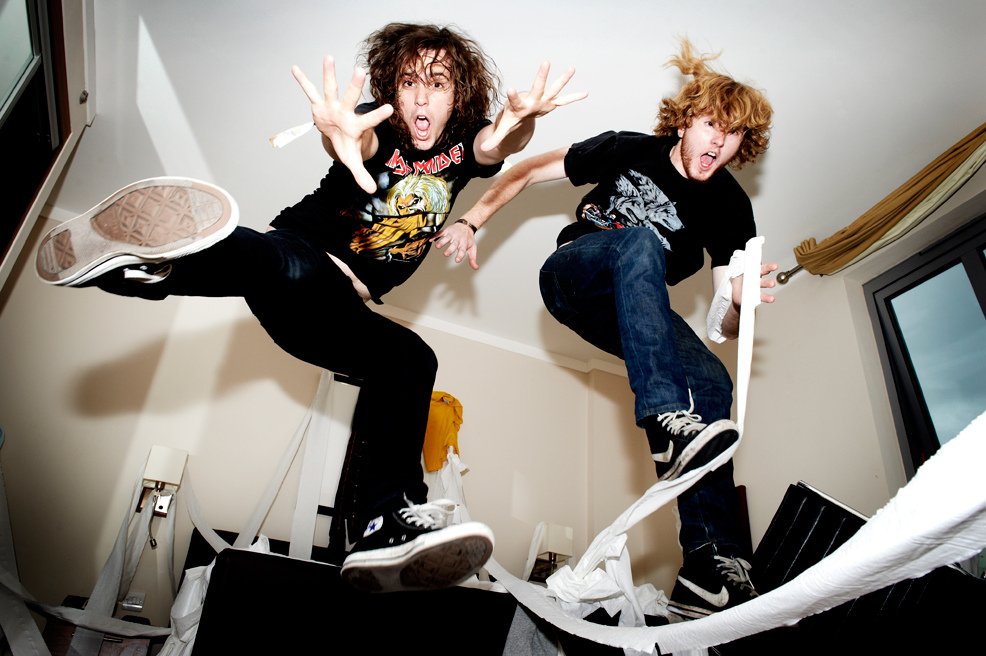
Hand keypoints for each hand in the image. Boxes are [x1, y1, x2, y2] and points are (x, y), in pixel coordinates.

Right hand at [292, 55, 393, 193]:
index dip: (378, 115)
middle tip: (360, 70)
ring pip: (331, 88)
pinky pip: (309, 92)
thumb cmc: (348, 145)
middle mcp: (346, 112)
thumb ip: (362, 175)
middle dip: (354, 86)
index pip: (369, 121)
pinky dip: (302, 81)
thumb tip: (373, 191)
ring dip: (328, 74)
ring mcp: (333, 106)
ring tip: (328, 56)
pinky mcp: (319, 105)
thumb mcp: (354, 161)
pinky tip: (294, 69)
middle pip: (351, 98)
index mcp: (357, 126)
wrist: (339, 135)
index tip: (390, 107)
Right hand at [431, 220, 478, 269]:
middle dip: (450, 249)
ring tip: (437, 246)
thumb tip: (475, 268)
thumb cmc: (468, 239)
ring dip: (442, 242)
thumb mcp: (472, 248)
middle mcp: (457, 239)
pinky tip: (431, 239)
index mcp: (464, 244)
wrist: (466, 226)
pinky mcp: (446, 231)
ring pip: (446, 238)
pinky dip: (435, 235)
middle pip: (454, 245)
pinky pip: (440, 233)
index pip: (462, 250)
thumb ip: (472, 259)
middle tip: (446, 254)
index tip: (457, 260)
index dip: (460, 255)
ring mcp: (451, 235)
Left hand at [480, 62, 587, 152]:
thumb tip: (482, 150)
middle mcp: (531, 100)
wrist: (519, 113)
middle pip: (537, 88)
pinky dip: (573, 98)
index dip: (512, 95)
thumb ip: (493, 139)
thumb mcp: (502, 130)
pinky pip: (563, 101)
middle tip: (545, 62)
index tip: (510, 89)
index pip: (514, 100)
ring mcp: (542, 101)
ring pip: (553, 89)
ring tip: (572, 69)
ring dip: (562, 80)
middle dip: (541, 76)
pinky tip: (585, 93)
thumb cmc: (511, 119)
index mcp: (518, 106)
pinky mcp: (549, 104)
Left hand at [731, 262, 778, 305]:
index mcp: (754, 274)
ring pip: (762, 295)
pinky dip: (758, 306)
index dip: (769, 268)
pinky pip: (755, 303)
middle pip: (763, 283)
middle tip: (772, 284)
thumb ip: (744, 266)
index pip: (762, 270)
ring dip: (766, 297)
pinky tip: (762, 308)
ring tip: (771, 299)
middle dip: (768, 283)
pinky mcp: (751, 300)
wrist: (734, 293)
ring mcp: (755, 292)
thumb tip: (749, 256)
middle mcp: (756, 283)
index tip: (775, 267)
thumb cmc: (739, 280)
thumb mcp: (739, 271)